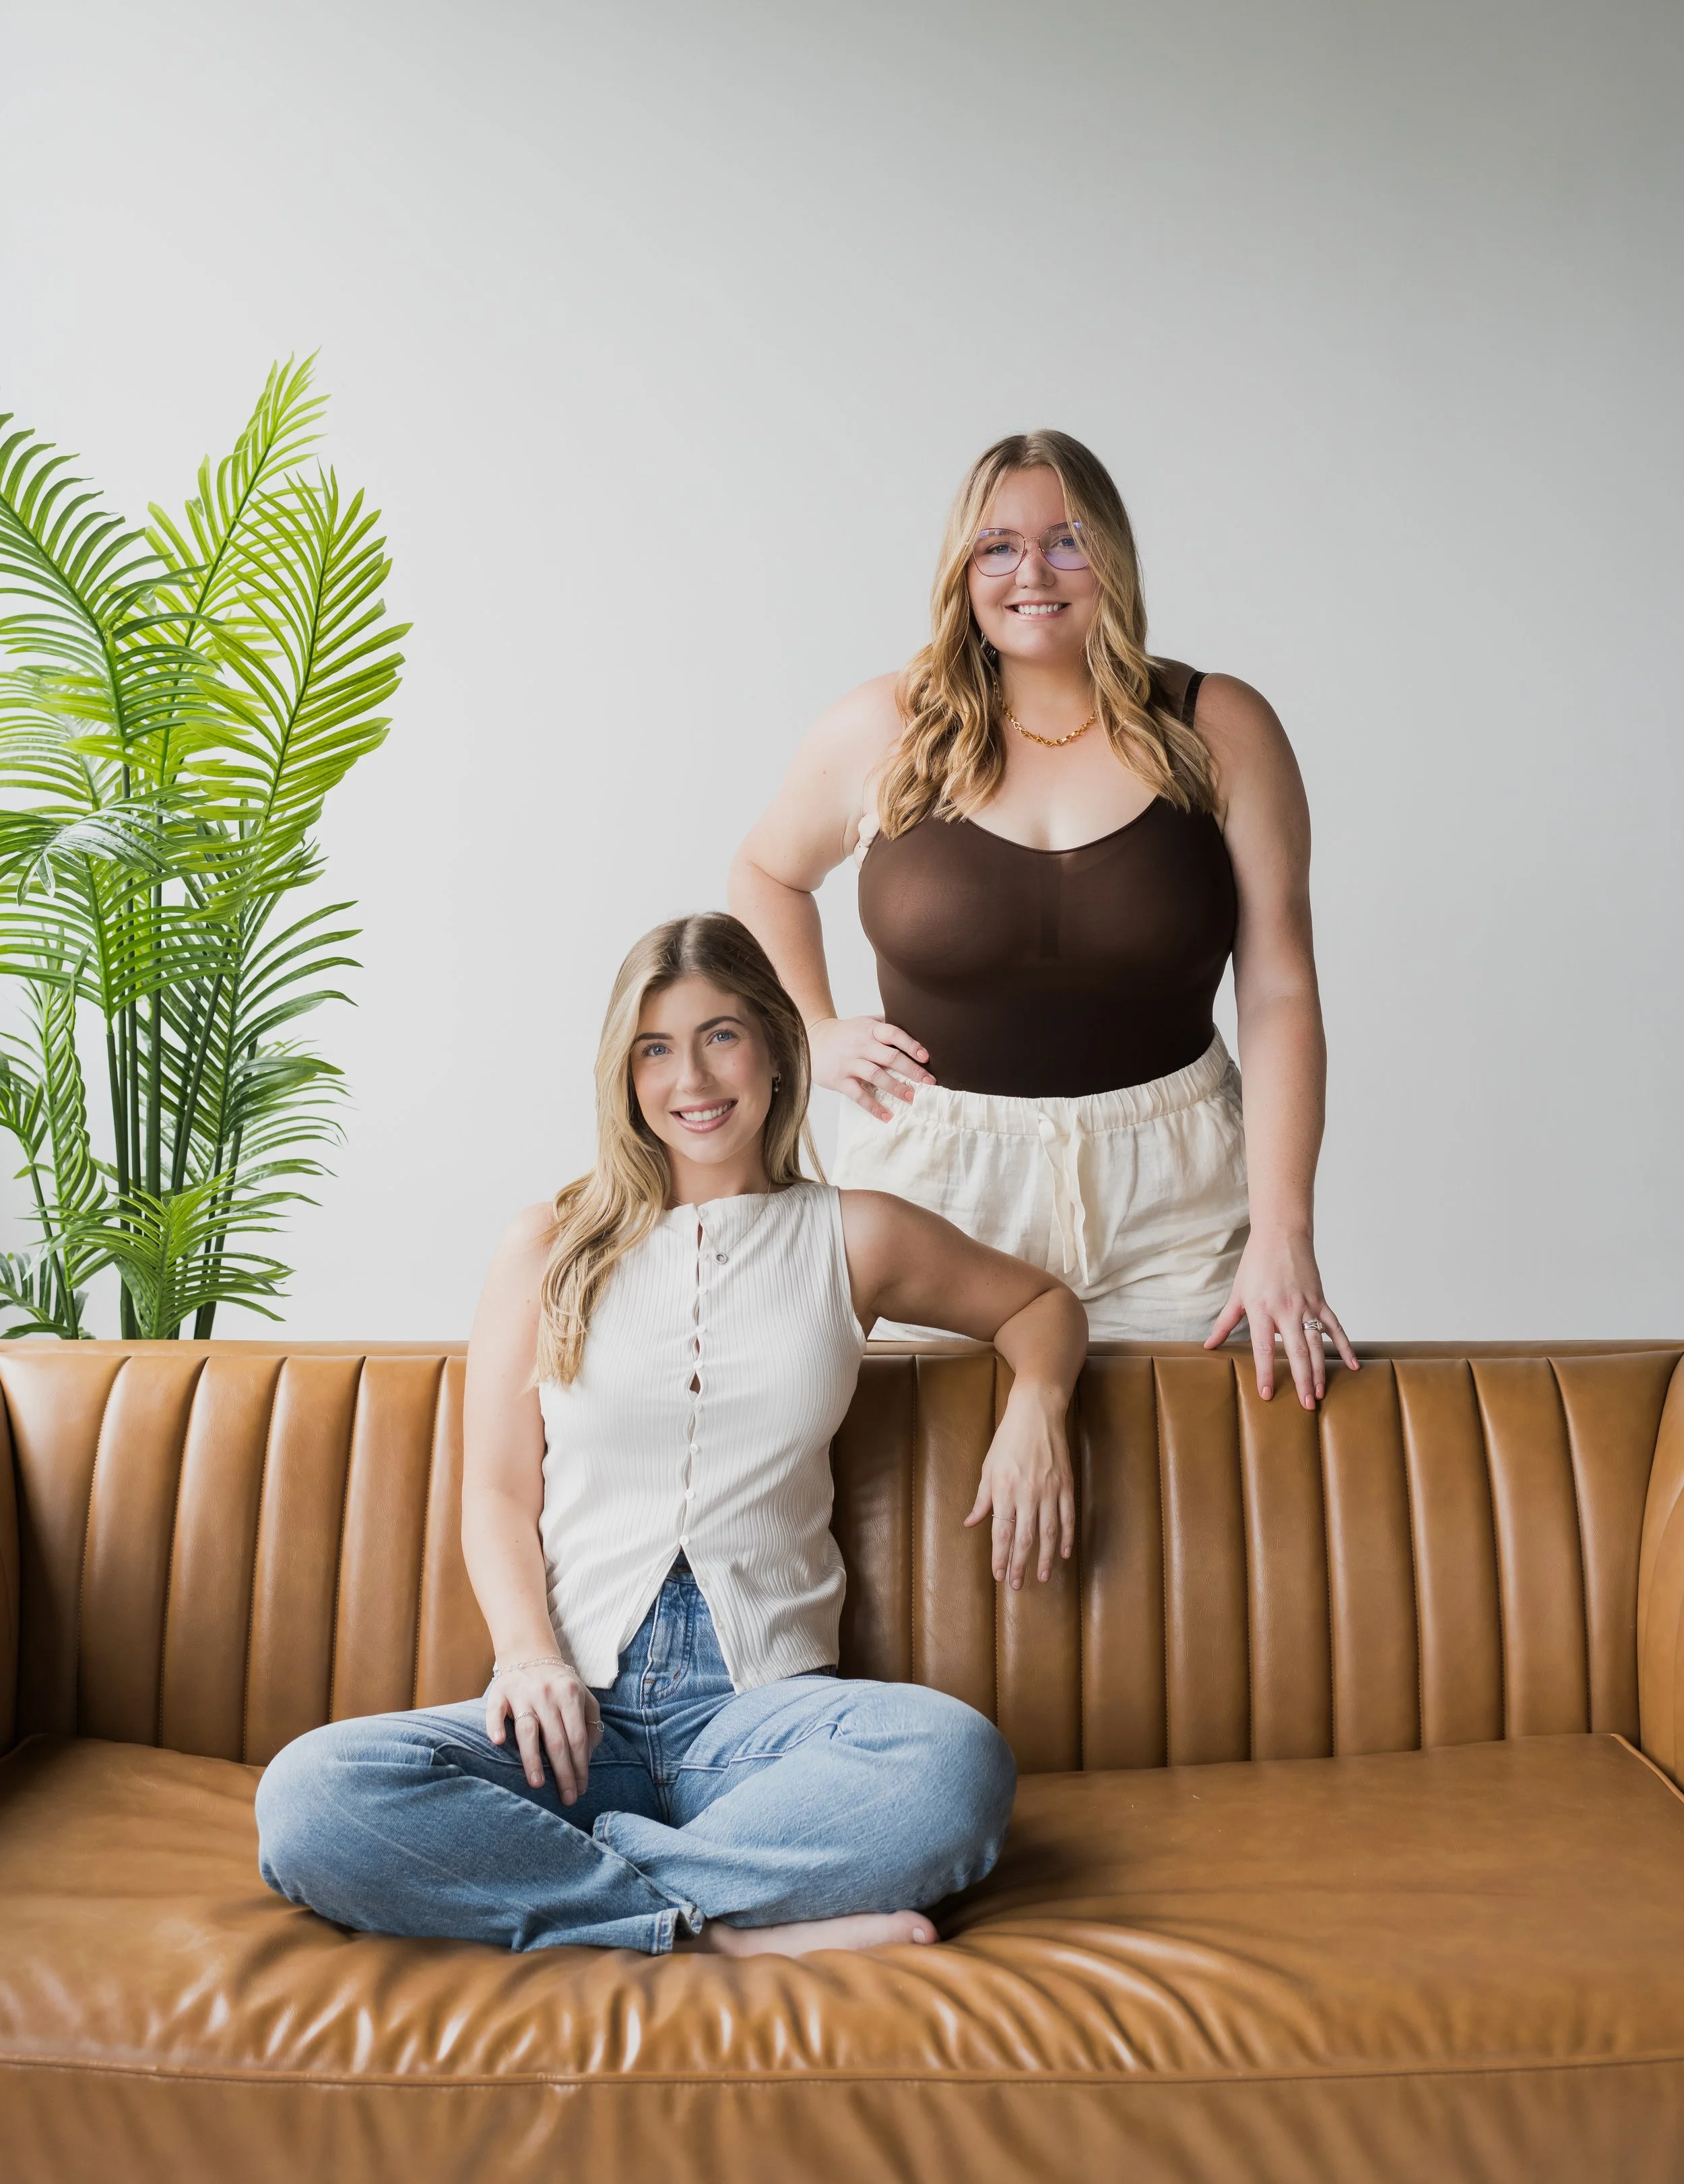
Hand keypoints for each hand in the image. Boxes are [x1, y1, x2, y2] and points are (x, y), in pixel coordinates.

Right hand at [486, 1658, 602, 1802]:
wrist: (529, 1653)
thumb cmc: (559, 1684)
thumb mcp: (582, 1696)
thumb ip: (590, 1723)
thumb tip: (587, 1756)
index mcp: (570, 1695)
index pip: (577, 1738)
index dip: (580, 1766)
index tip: (581, 1789)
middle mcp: (547, 1694)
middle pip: (556, 1740)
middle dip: (563, 1772)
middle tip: (566, 1799)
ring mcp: (522, 1693)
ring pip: (528, 1730)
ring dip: (532, 1759)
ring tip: (537, 1784)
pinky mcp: (499, 1693)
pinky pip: (495, 1711)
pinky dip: (495, 1725)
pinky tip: (499, 1742)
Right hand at [809, 1014, 933, 1120]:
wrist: (813, 1039)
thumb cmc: (846, 1033)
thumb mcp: (865, 1022)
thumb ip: (886, 1024)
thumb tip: (917, 1028)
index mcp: (869, 1030)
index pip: (893, 1034)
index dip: (911, 1045)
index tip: (926, 1057)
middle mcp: (860, 1045)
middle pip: (889, 1057)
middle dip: (911, 1070)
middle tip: (929, 1082)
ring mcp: (849, 1063)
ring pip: (876, 1075)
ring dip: (895, 1088)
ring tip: (912, 1098)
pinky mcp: (839, 1080)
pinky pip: (858, 1095)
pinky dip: (873, 1107)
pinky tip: (886, 1115)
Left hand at [963, 1382, 1075, 1587]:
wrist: (1037, 1413)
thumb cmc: (1007, 1439)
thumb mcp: (988, 1468)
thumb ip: (982, 1499)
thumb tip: (971, 1523)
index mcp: (1004, 1489)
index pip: (1001, 1532)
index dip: (1000, 1556)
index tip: (999, 1575)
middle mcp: (1026, 1493)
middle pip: (1024, 1538)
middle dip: (1020, 1564)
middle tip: (1017, 1585)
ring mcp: (1049, 1490)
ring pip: (1048, 1532)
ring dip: (1044, 1557)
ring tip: (1041, 1576)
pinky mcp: (1066, 1485)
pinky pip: (1068, 1517)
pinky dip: (1067, 1537)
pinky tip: (1064, 1553)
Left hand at [1206, 1230, 1357, 1406]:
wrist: (1281, 1235)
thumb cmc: (1255, 1264)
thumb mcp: (1237, 1294)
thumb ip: (1225, 1323)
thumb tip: (1209, 1346)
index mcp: (1261, 1310)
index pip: (1263, 1348)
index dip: (1266, 1372)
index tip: (1268, 1394)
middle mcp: (1286, 1310)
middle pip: (1296, 1352)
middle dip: (1302, 1380)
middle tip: (1306, 1405)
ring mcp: (1306, 1306)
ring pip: (1317, 1344)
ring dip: (1320, 1371)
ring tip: (1320, 1394)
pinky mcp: (1320, 1300)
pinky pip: (1335, 1327)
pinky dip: (1344, 1346)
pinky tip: (1351, 1366)